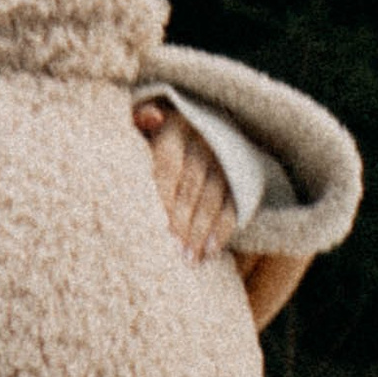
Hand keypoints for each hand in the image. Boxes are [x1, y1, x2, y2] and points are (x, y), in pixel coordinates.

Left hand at [135, 99, 233, 260]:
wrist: (194, 125)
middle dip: (182, 221)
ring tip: (189, 259)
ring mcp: (224, 159)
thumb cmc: (154, 132)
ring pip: (213, 198)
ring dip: (201, 231)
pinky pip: (233, 206)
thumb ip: (138, 120)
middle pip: (191, 185)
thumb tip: (152, 117)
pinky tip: (210, 252)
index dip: (163, 197)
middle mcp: (203, 141)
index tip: (157, 226)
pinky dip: (222, 231)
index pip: (168, 165)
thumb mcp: (143, 122)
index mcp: (176, 125)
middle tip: (173, 251)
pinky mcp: (239, 177)